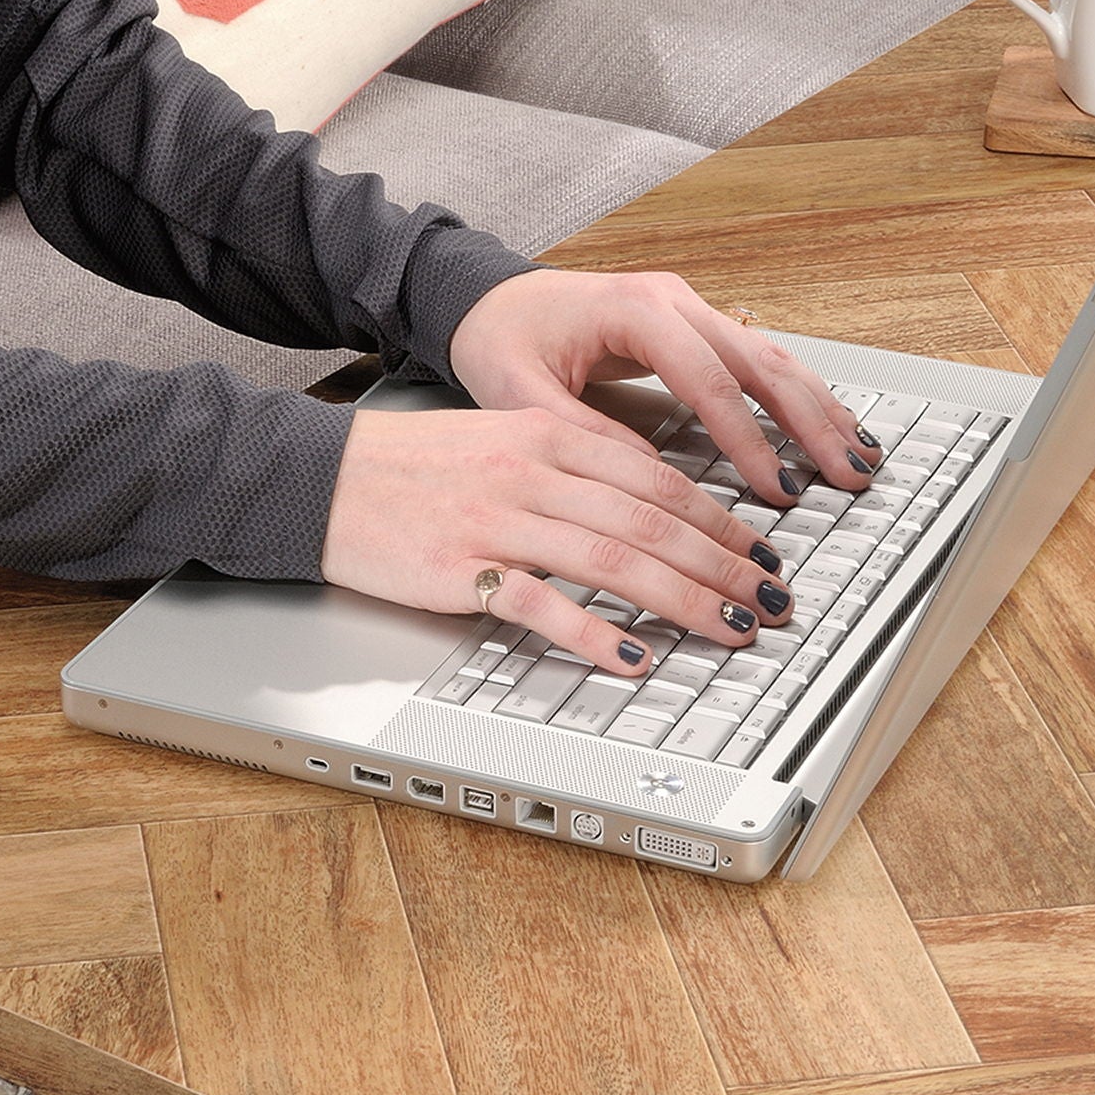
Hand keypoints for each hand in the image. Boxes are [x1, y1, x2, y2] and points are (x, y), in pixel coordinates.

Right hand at [320, 405, 793, 675]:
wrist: (322, 479)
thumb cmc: (409, 466)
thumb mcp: (500, 440)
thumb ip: (572, 462)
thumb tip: (645, 497)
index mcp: (548, 435)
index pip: (658, 477)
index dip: (721, 519)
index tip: (761, 551)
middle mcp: (533, 472)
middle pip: (653, 520)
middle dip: (726, 565)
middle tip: (772, 599)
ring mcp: (500, 521)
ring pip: (616, 559)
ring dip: (687, 600)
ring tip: (732, 630)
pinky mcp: (465, 570)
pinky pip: (545, 606)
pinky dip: (598, 635)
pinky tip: (637, 659)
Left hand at [449, 268, 881, 508]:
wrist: (486, 299)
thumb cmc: (499, 339)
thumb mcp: (521, 395)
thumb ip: (584, 434)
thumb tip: (649, 482)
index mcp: (634, 309)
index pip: (708, 379)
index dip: (747, 438)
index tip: (775, 487)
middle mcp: (672, 300)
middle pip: (761, 360)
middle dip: (811, 421)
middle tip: (849, 473)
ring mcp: (688, 307)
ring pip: (770, 356)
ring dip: (818, 408)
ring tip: (858, 456)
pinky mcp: (691, 325)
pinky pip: (754, 360)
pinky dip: (795, 396)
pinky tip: (827, 427)